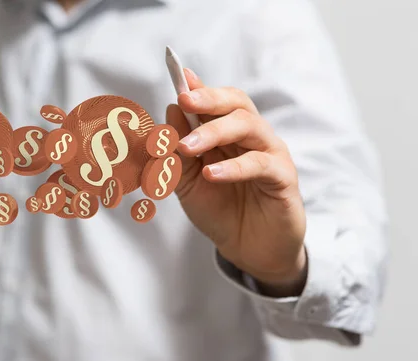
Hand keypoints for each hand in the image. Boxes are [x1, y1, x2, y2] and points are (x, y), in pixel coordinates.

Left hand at [166, 69, 307, 296]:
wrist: (248, 250)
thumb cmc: (220, 211)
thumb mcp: (186, 181)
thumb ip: (177, 149)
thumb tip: (170, 110)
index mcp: (229, 134)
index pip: (218, 101)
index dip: (199, 87)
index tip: (178, 75)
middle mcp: (252, 138)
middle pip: (237, 104)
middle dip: (209, 98)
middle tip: (184, 100)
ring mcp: (270, 155)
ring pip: (249, 126)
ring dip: (214, 132)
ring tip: (187, 147)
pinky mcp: (283, 179)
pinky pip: (261, 164)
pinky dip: (234, 167)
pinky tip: (211, 174)